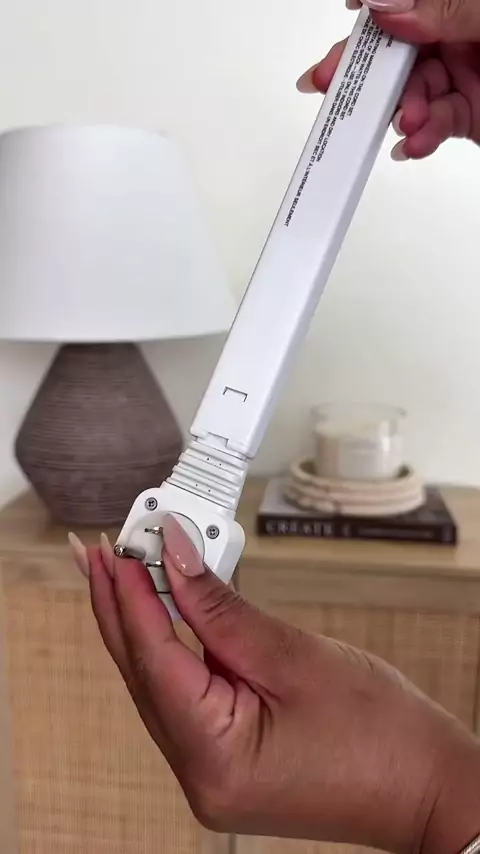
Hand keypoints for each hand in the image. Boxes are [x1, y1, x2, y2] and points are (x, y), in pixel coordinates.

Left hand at [69, 519, 479, 853]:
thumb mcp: (294, 656)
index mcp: (213, 758)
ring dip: (143, 626)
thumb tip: (177, 559)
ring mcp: (210, 775)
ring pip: (158, 686)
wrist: (426, 784)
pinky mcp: (225, 763)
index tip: (116, 549)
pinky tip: (163, 615)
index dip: (130, 597)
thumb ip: (222, 609)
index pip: (152, 661)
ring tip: (125, 573)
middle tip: (99, 553)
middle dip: (120, 608)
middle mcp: (199, 776)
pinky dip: (172, 652)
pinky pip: (183, 699)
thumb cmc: (381, 733)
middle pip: (143, 675)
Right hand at [297, 0, 479, 159]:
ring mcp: (460, 76)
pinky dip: (418, 140)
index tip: (341, 20)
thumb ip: (442, 8)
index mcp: (459, 3)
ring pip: (408, 94)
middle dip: (364, 73)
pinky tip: (413, 145)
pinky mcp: (466, 115)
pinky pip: (431, 127)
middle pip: (394, 52)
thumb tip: (383, 3)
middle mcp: (455, 37)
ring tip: (406, 124)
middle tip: (331, 85)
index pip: (402, 5)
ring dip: (397, 113)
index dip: (368, 17)